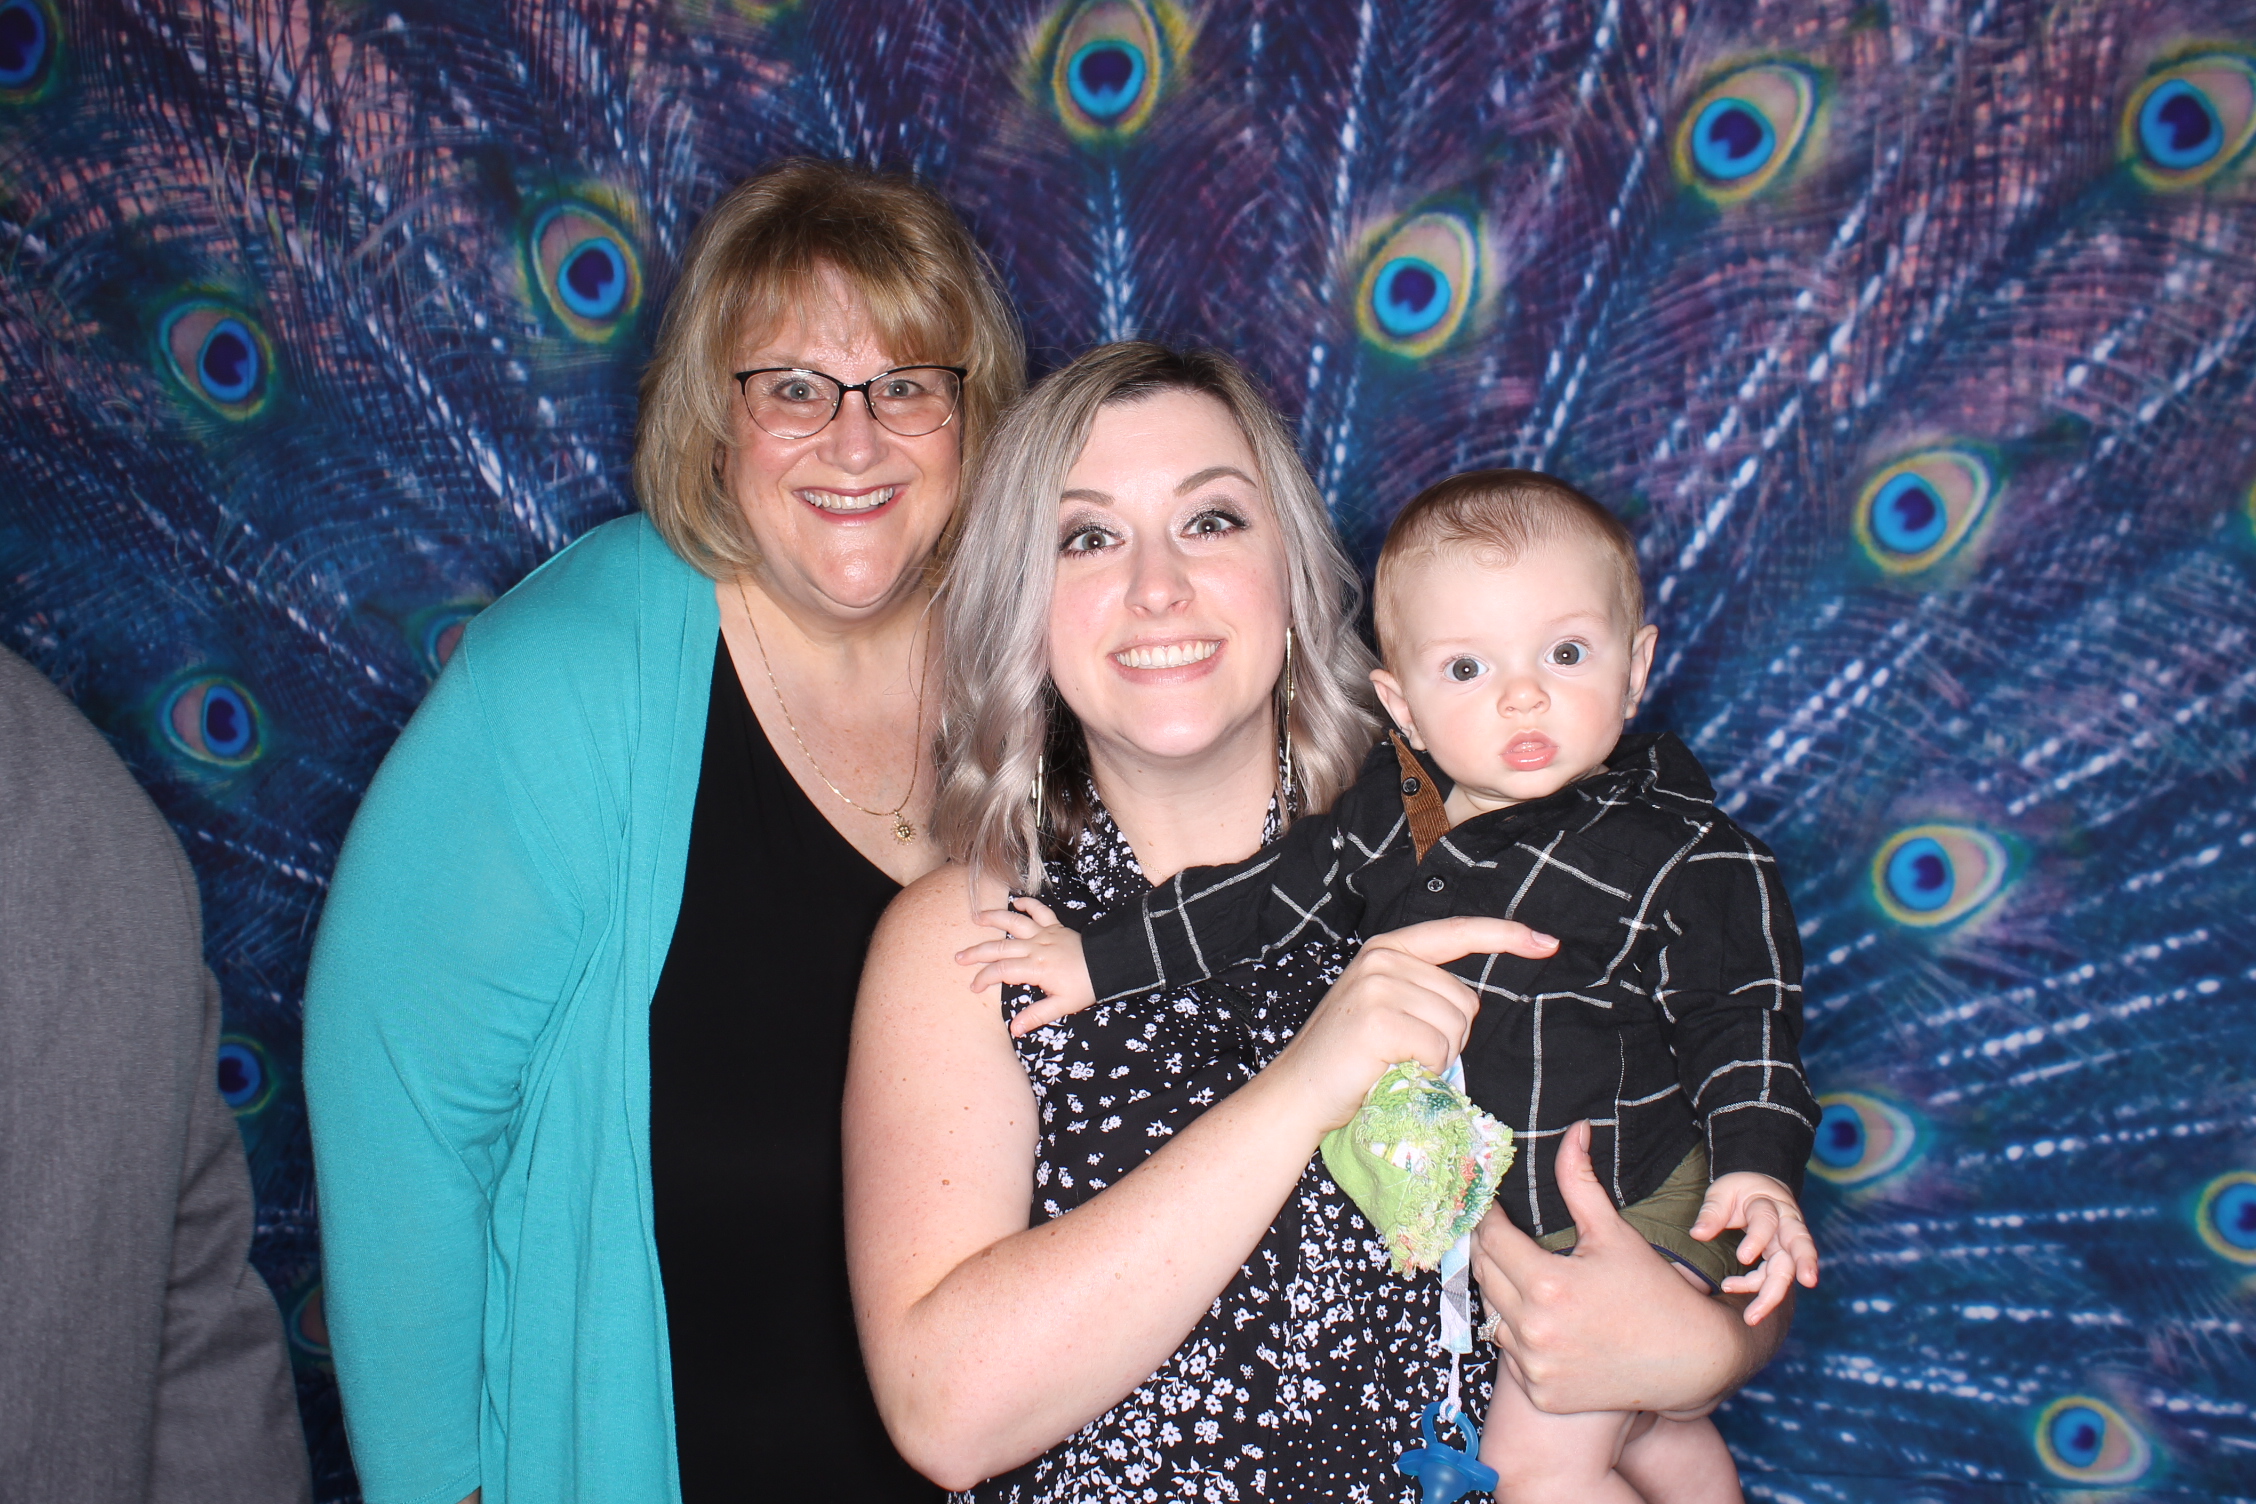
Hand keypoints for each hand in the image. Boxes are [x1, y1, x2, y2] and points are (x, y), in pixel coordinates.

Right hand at [953, 899, 1098, 1035]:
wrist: (1108, 964)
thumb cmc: (1085, 987)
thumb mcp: (1062, 1006)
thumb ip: (1036, 1016)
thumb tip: (1014, 1029)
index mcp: (1035, 967)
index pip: (1001, 971)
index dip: (984, 979)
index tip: (974, 986)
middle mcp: (1035, 947)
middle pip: (999, 946)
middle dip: (977, 952)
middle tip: (958, 957)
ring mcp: (1045, 933)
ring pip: (1015, 922)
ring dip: (995, 918)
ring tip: (976, 918)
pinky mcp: (1055, 926)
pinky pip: (1040, 911)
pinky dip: (1028, 903)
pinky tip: (1016, 901)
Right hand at [1262, 916, 1555, 1135]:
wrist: (1297, 1093)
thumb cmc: (1348, 1059)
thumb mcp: (1383, 1006)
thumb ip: (1420, 990)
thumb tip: (1469, 1004)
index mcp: (1388, 949)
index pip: (1457, 932)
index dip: (1506, 935)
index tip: (1546, 941)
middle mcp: (1383, 959)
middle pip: (1466, 1000)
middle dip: (1450, 1037)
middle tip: (1406, 1054)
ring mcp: (1379, 987)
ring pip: (1456, 1027)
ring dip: (1438, 1058)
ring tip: (1397, 1063)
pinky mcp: (1379, 1021)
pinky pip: (1439, 1050)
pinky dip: (1426, 1071)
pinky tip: (1393, 1072)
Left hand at [1471, 1121, 1786, 1416]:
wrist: (1690, 1361)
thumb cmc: (1655, 1291)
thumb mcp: (1614, 1232)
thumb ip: (1580, 1182)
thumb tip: (1574, 1131)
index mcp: (1549, 1285)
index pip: (1490, 1237)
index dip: (1486, 1215)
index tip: (1489, 1203)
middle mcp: (1535, 1330)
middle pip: (1483, 1272)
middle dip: (1488, 1246)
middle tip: (1499, 1230)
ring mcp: (1535, 1367)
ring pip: (1490, 1312)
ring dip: (1499, 1288)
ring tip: (1521, 1270)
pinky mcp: (1540, 1392)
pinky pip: (1508, 1351)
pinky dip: (1515, 1330)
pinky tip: (1538, 1314)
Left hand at [1694, 1170, 1818, 1325]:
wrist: (1759, 1188)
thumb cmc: (1738, 1191)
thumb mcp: (1722, 1192)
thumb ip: (1712, 1212)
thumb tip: (1698, 1234)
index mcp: (1770, 1203)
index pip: (1767, 1221)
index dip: (1757, 1239)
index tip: (1743, 1257)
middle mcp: (1787, 1225)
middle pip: (1799, 1245)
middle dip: (1803, 1264)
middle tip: (1807, 1282)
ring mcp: (1788, 1244)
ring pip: (1790, 1269)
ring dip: (1775, 1293)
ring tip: (1754, 1316)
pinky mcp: (1782, 1258)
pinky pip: (1774, 1276)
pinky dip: (1756, 1288)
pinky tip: (1729, 1286)